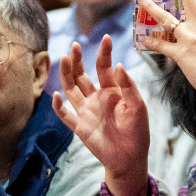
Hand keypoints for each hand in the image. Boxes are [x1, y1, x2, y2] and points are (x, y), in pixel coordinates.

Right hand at [52, 35, 150, 195]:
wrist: (129, 158)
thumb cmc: (137, 132)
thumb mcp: (138, 107)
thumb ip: (128, 86)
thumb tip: (118, 65)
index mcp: (112, 92)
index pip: (104, 68)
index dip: (104, 53)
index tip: (106, 38)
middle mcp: (96, 98)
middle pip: (82, 75)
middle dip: (78, 60)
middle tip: (75, 45)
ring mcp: (86, 111)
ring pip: (71, 89)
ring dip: (66, 75)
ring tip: (65, 59)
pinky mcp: (79, 126)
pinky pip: (65, 114)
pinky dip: (58, 105)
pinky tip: (57, 95)